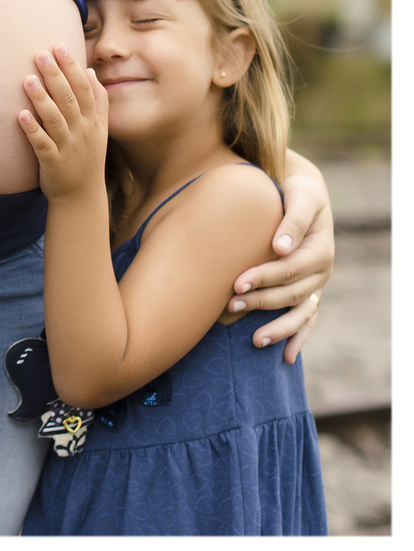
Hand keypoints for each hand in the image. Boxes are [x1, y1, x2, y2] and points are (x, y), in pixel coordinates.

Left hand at [17, 44, 107, 201]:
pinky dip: (32, 129)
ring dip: (41, 99)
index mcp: (92, 120)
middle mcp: (81, 131)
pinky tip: (20, 115)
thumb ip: (97, 100)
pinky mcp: (52, 162)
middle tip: (40, 53)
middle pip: (68, 98)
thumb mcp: (99, 129)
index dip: (71, 66)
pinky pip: (41, 144)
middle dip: (55, 75)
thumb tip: (89, 71)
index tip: (59, 46)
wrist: (81, 196)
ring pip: (55, 119)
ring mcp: (67, 147)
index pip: (82, 87)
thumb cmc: (87, 157)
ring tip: (28, 79)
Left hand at [227, 170, 333, 362]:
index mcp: (319, 248)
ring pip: (299, 312)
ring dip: (278, 328)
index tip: (236, 282)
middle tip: (229, 306)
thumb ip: (292, 220)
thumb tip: (280, 247)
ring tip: (254, 341)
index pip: (290, 268)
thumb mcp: (299, 196)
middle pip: (291, 293)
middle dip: (261, 301)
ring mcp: (315, 285)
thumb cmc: (294, 192)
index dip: (264, 277)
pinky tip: (287, 358)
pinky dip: (298, 339)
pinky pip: (307, 321)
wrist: (300, 195)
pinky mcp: (308, 294)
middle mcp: (321, 270)